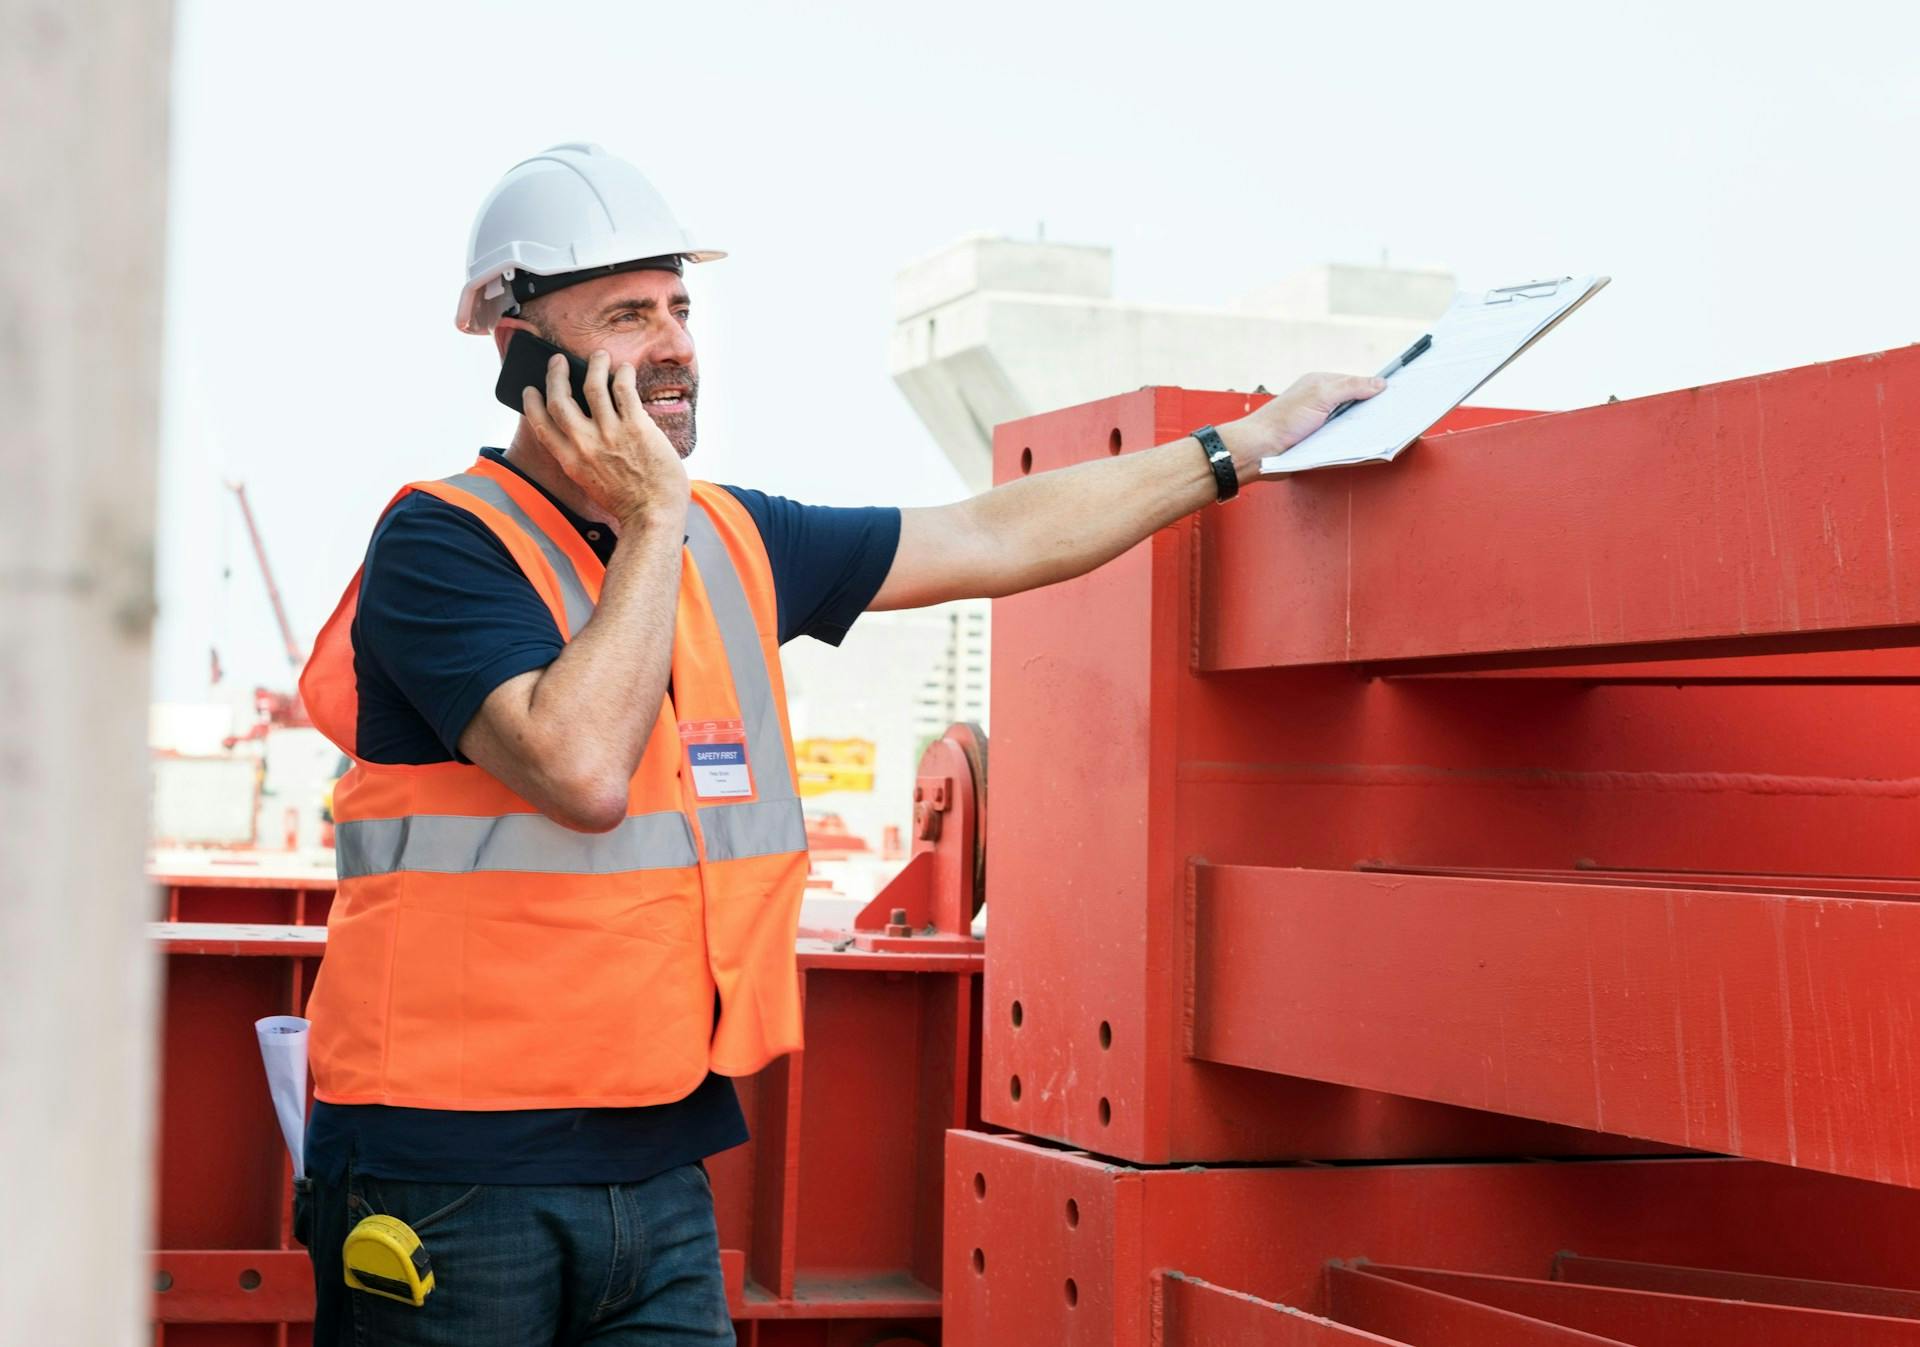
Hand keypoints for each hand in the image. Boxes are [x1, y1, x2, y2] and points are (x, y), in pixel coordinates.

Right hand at [521, 350, 689, 529]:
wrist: (653, 515)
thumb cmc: (627, 502)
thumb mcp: (590, 482)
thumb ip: (582, 457)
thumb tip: (584, 430)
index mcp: (570, 460)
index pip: (541, 423)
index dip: (532, 402)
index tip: (531, 389)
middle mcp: (585, 443)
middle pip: (560, 398)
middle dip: (556, 373)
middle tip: (559, 361)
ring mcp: (610, 433)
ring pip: (593, 384)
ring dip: (594, 364)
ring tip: (599, 355)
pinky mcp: (636, 426)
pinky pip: (624, 389)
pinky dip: (623, 373)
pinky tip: (626, 369)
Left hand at [1216, 372, 1385, 480]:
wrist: (1259, 452)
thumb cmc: (1282, 421)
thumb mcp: (1320, 396)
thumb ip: (1351, 386)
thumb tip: (1380, 383)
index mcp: (1323, 384)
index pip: (1360, 382)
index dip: (1380, 387)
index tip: (1402, 391)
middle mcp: (1324, 402)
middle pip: (1360, 404)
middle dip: (1378, 409)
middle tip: (1401, 414)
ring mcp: (1323, 424)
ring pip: (1354, 425)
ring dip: (1368, 429)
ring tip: (1390, 430)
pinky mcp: (1321, 444)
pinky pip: (1345, 442)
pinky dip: (1357, 443)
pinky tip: (1369, 446)